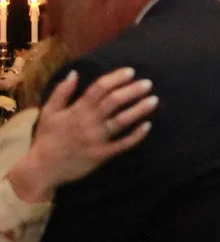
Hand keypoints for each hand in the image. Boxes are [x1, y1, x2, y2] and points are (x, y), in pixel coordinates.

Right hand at [10, 68, 156, 202]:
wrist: (42, 169)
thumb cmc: (47, 138)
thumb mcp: (49, 112)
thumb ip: (61, 92)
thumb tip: (74, 72)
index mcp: (77, 110)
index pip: (99, 88)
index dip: (116, 78)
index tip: (131, 72)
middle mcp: (88, 122)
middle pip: (114, 101)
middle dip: (132, 90)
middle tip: (148, 83)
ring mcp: (96, 139)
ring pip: (121, 121)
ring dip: (139, 109)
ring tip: (154, 100)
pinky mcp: (102, 155)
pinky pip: (123, 144)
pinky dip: (136, 135)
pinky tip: (148, 125)